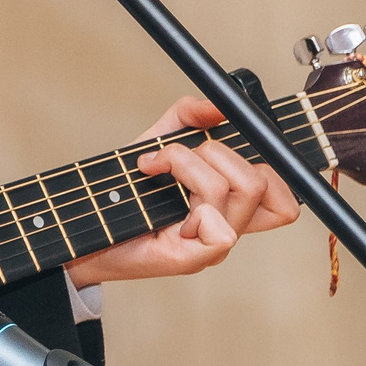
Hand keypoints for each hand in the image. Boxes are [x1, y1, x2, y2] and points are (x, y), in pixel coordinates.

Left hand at [65, 96, 299, 287]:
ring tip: (155, 167)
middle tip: (173, 155)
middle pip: (263, 183)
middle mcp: (227, 227)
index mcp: (229, 207)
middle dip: (216, 152)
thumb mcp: (157, 142)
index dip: (272, 164)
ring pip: (234, 193)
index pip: (284, 196)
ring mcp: (211, 247)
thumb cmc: (122, 194)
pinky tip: (161, 198)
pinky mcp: (190, 260)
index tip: (229, 137)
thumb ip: (187, 118)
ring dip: (188, 166)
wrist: (81, 227)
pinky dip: (193, 200)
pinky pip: (222, 230)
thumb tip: (217, 105)